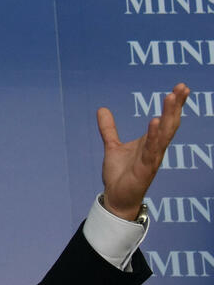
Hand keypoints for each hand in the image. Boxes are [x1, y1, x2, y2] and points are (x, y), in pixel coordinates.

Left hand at [97, 83, 189, 219]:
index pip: (165, 119)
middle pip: (169, 123)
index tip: (180, 87)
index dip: (173, 104)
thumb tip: (102, 109)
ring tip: (171, 97)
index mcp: (150, 142)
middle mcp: (155, 148)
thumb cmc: (120, 174)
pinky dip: (154, 136)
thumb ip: (109, 129)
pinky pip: (152, 150)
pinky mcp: (145, 168)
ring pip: (164, 134)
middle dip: (176, 105)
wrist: (116, 197)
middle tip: (182, 87)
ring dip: (168, 115)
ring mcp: (152, 158)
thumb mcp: (112, 146)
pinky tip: (156, 121)